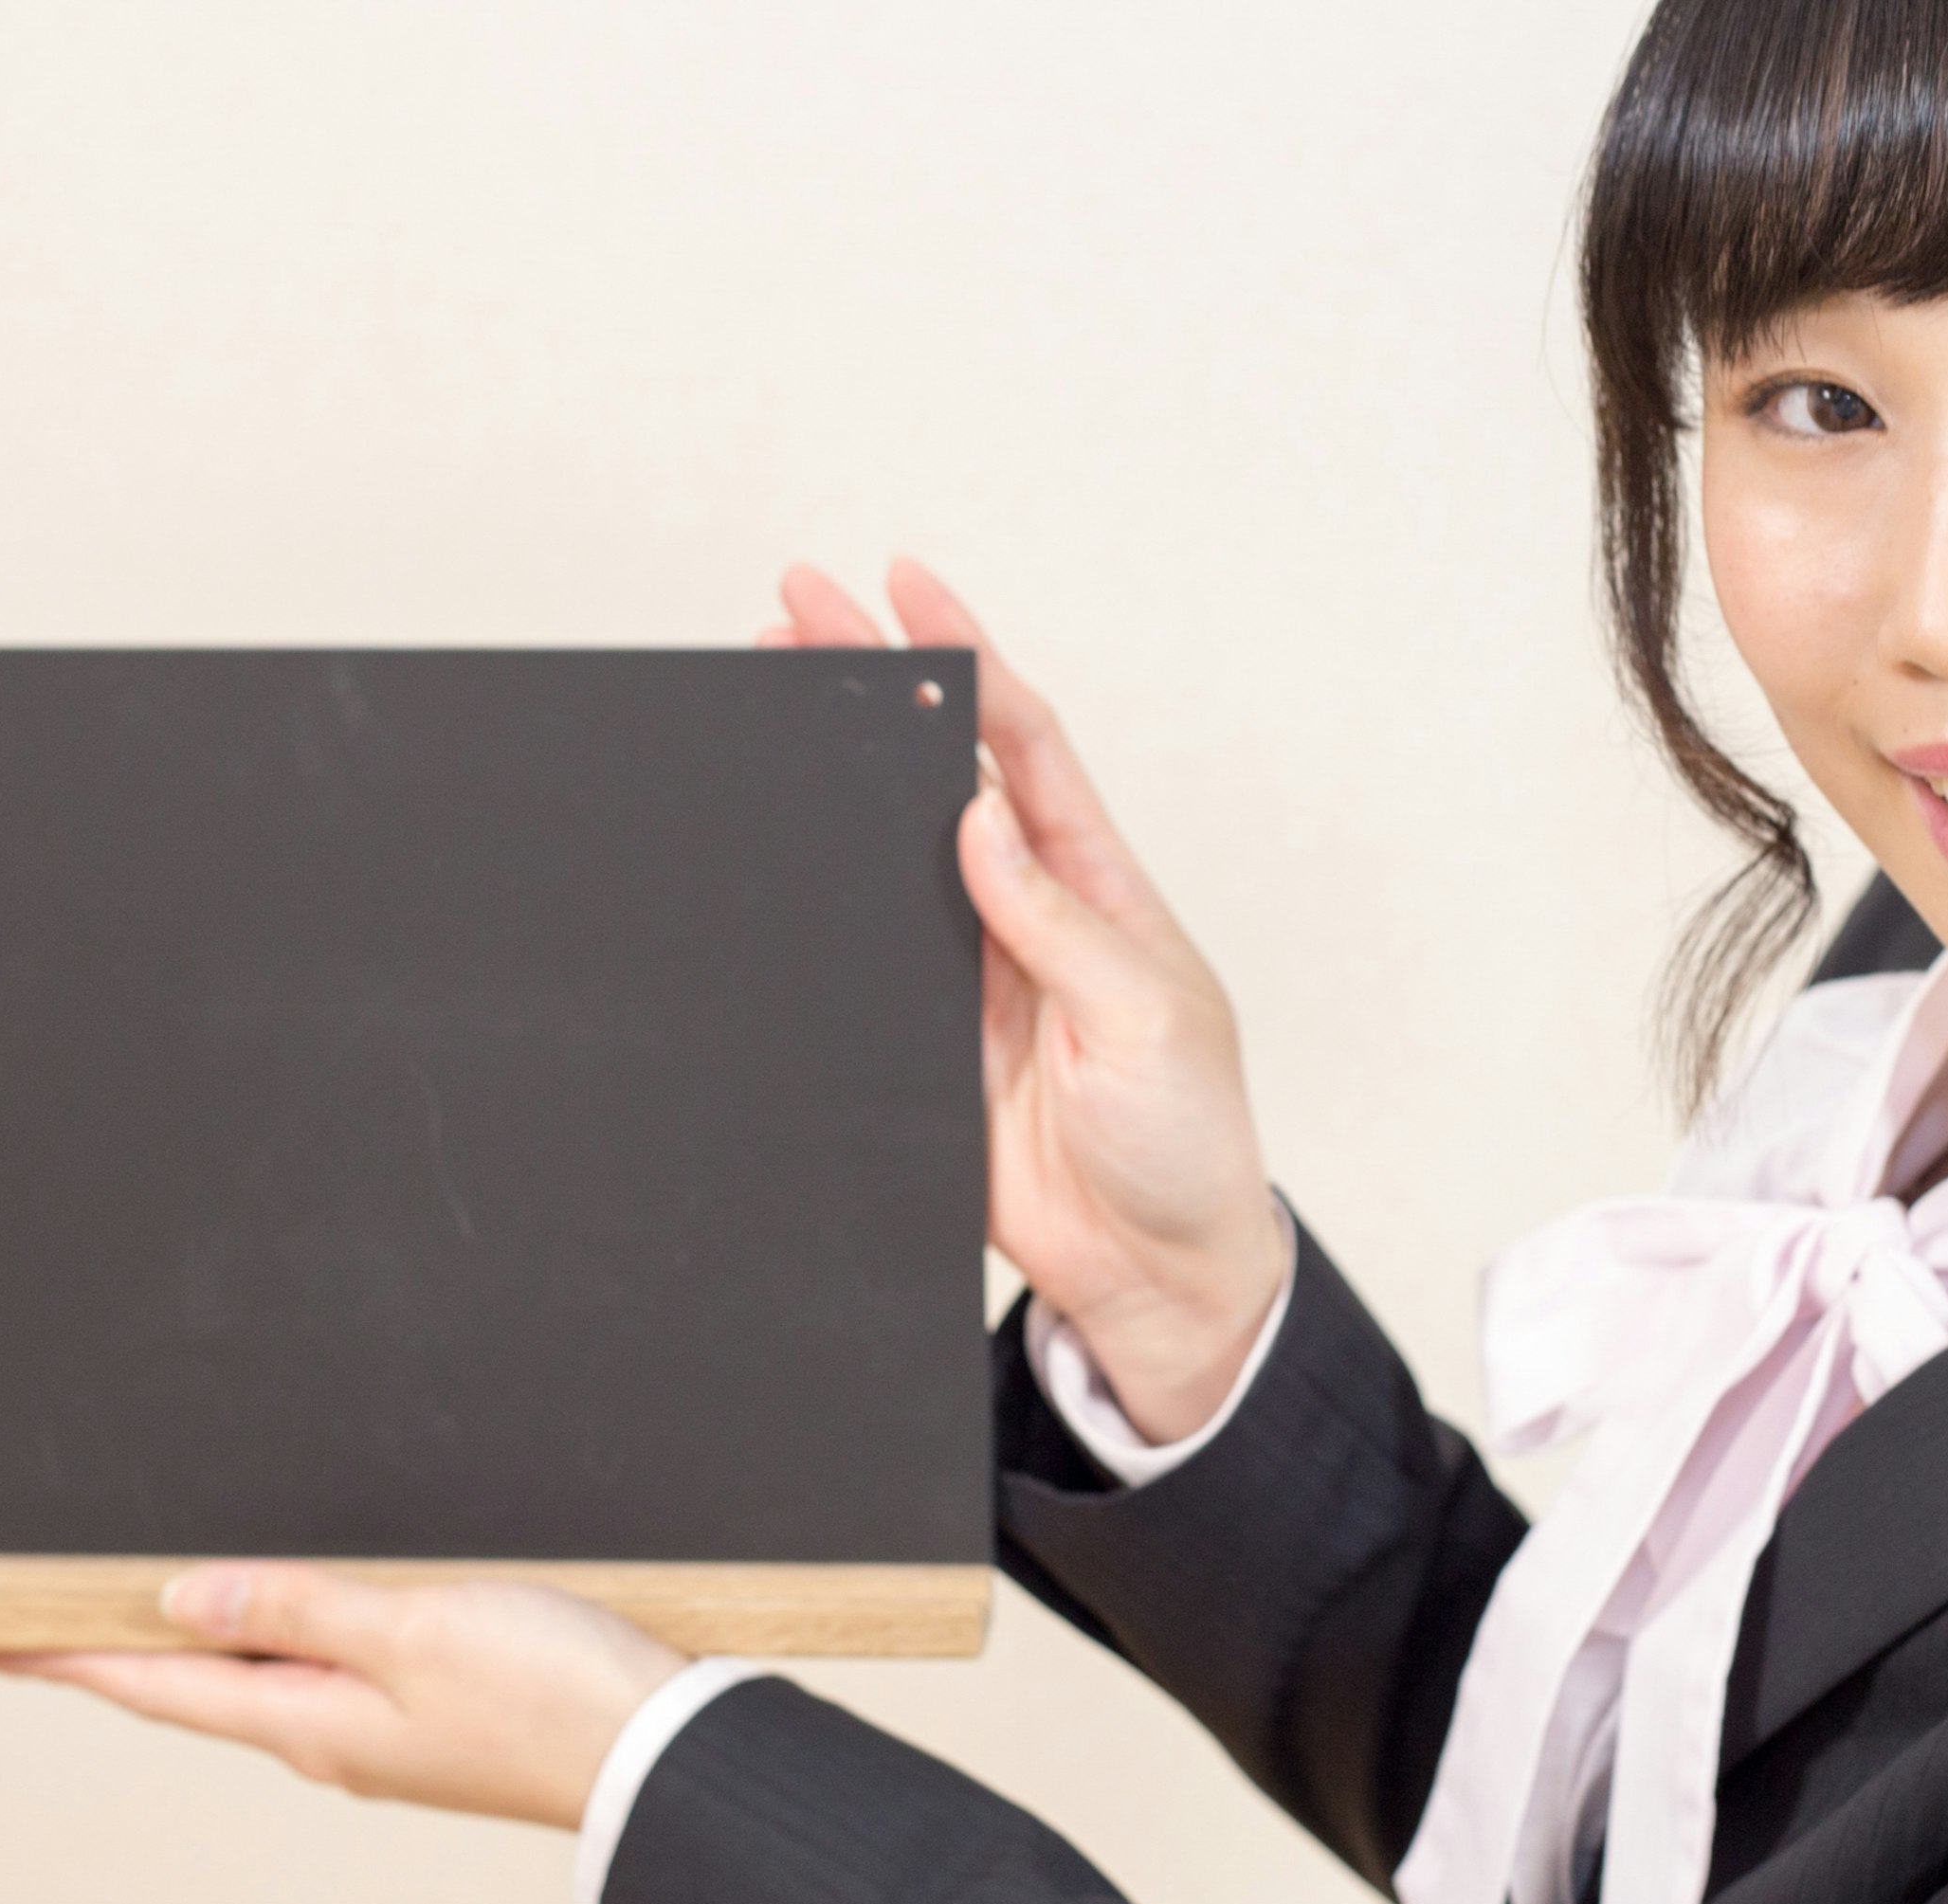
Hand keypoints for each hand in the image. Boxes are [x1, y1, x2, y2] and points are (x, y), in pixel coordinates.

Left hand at [0, 1565, 688, 1827]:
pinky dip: (293, 1640)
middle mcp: (337, 1742)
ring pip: (273, 1681)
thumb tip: (181, 1602)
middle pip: (209, 1687)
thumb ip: (298, 1609)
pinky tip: (300, 1616)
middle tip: (62, 1613)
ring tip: (159, 1607)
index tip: (2, 1644)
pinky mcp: (443, 1723)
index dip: (78, 1659)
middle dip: (134, 1648)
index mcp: (313, 1725)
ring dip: (214, 1643)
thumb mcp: (415, 1630)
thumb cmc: (553, 1694)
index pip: (164, 1687)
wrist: (665, 1758)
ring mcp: (390, 1739)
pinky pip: (336, 1677)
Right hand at [761, 560, 1286, 1442]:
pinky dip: (810, 902)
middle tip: (794, 606)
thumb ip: (1060, 926)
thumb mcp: (1146, 1020)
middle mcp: (1026, 913)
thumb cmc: (1189, 1142)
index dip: (965, 660)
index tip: (906, 586)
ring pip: (882, 852)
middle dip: (867, 684)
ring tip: (758, 695)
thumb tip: (977, 818)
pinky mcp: (925, 1044)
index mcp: (1097, 886)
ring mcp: (968, 975)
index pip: (1021, 745)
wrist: (1155, 1273)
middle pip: (933, 774)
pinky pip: (859, 957)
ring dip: (825, 780)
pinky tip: (763, 850)